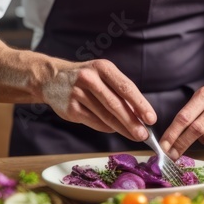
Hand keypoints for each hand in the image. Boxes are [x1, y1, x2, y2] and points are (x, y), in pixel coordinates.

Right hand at [38, 58, 156, 141]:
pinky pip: (94, 122)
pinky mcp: (70, 109)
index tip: (151, 118)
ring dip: (122, 128)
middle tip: (144, 134)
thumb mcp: (102, 74)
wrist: (52, 79)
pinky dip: (107, 128)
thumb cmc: (85, 78)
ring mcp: (78, 94)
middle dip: (133, 121)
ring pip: (105, 116)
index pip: (126, 87)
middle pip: (116, 104)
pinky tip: (115, 130)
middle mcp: (89, 79)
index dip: (140, 104)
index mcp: (102, 67)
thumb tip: (139, 113)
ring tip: (135, 136)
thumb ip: (119, 91)